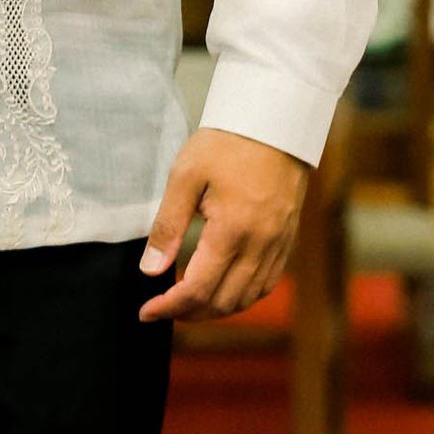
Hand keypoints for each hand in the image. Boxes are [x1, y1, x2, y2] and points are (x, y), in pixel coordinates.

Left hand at [136, 128, 307, 322]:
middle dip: (189, 313)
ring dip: (216, 309)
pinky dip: (242, 296)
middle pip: (224, 302)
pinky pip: (266, 283)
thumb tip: (151, 270)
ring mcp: (278, 244)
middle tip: (162, 307)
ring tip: (187, 302)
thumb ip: (167, 225)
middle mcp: (261, 245)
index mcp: (233, 229)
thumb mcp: (186, 175)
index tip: (146, 312)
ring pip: (247, 299)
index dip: (170, 307)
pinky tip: (222, 288)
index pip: (199, 289)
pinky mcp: (287, 239)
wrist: (274, 120)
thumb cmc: (226, 142)